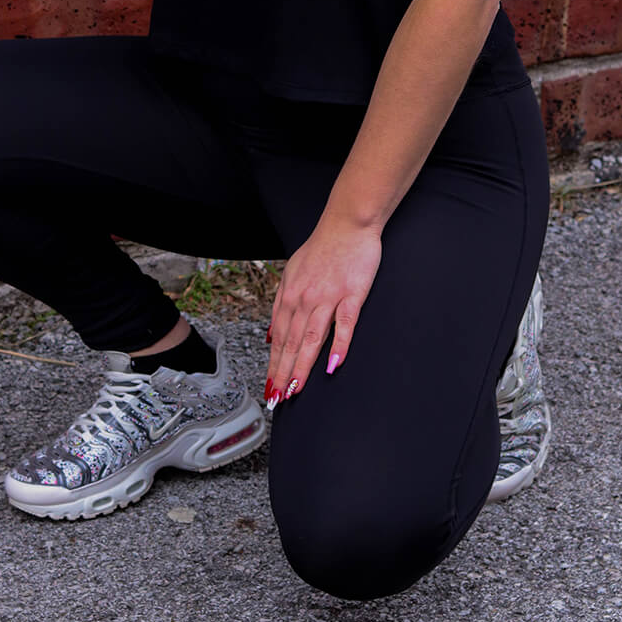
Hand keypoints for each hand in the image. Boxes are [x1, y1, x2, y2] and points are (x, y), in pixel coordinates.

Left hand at [264, 218, 381, 407]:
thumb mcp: (292, 272)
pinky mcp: (352, 294)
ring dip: (302, 366)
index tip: (270, 384)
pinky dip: (338, 344)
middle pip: (291, 342)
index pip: (279, 337)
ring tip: (296, 388)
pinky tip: (333, 364)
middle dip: (282, 373)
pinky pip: (344, 324)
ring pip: (312, 338)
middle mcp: (305, 298)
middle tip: (277, 397)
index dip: (273, 363)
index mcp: (290, 294)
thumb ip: (283, 302)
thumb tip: (272, 332)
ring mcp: (328, 296)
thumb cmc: (322, 248)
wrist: (347, 224)